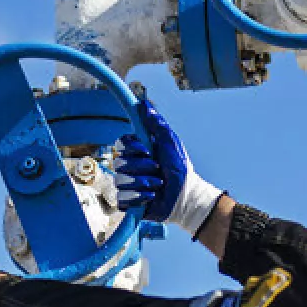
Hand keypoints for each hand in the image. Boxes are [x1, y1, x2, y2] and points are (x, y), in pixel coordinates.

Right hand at [114, 99, 223, 236]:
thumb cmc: (180, 169)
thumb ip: (156, 123)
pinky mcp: (128, 202)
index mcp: (138, 151)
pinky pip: (122, 198)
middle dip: (142, 166)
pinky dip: (139, 197)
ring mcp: (128, 184)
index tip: (146, 149)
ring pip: (120, 180)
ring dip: (143, 182)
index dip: (131, 147)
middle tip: (157, 168)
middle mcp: (131, 166)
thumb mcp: (170, 142)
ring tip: (158, 184)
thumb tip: (144, 104)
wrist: (186, 195)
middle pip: (119, 162)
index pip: (121, 144)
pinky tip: (151, 197)